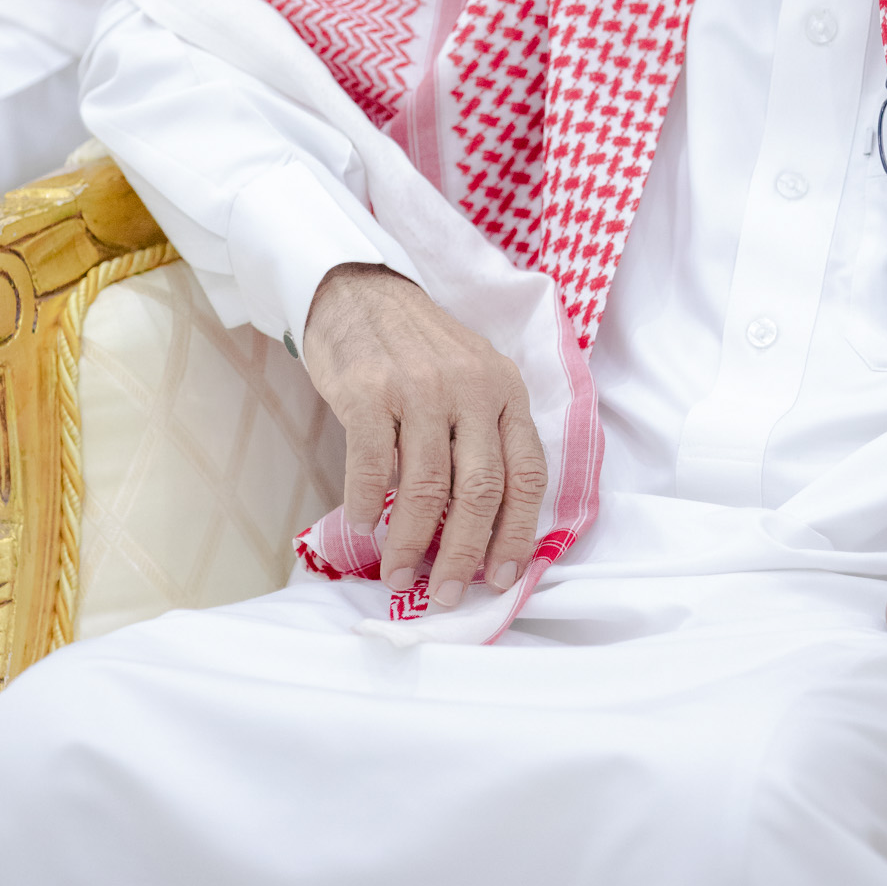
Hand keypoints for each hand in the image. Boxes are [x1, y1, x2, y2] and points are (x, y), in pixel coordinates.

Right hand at [302, 262, 547, 608]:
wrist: (359, 291)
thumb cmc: (418, 349)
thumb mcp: (472, 378)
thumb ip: (484, 437)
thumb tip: (482, 530)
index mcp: (506, 389)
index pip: (527, 473)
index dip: (518, 533)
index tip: (501, 577)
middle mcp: (471, 387)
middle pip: (481, 489)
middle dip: (464, 553)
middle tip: (447, 594)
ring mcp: (420, 387)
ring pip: (428, 486)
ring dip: (410, 542)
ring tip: (396, 573)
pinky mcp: (370, 390)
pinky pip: (374, 465)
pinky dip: (368, 504)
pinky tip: (363, 525)